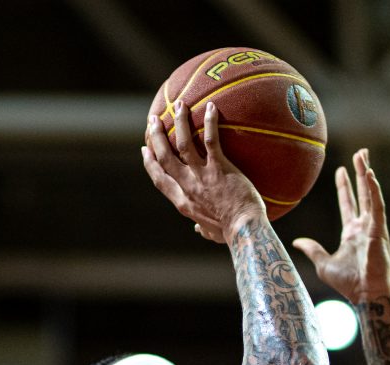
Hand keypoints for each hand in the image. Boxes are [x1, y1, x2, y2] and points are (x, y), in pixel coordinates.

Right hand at [142, 99, 265, 243]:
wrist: (244, 231)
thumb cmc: (230, 233)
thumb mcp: (211, 234)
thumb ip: (202, 229)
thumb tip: (199, 230)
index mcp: (182, 202)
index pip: (159, 179)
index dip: (149, 162)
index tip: (145, 149)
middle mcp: (187, 186)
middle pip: (165, 157)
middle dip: (157, 136)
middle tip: (154, 120)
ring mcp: (202, 176)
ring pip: (183, 144)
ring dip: (179, 122)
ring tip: (179, 105)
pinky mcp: (220, 169)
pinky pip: (212, 141)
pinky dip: (210, 122)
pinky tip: (211, 107)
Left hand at [292, 149, 389, 300]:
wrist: (364, 294)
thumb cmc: (348, 283)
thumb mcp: (323, 263)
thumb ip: (312, 249)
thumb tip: (297, 241)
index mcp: (352, 233)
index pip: (348, 204)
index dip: (345, 187)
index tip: (341, 171)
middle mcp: (364, 226)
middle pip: (363, 193)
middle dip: (361, 173)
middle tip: (360, 153)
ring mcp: (373, 227)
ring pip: (371, 194)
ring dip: (367, 174)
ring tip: (363, 156)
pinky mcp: (379, 230)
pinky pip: (377, 206)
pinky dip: (374, 190)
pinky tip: (370, 175)